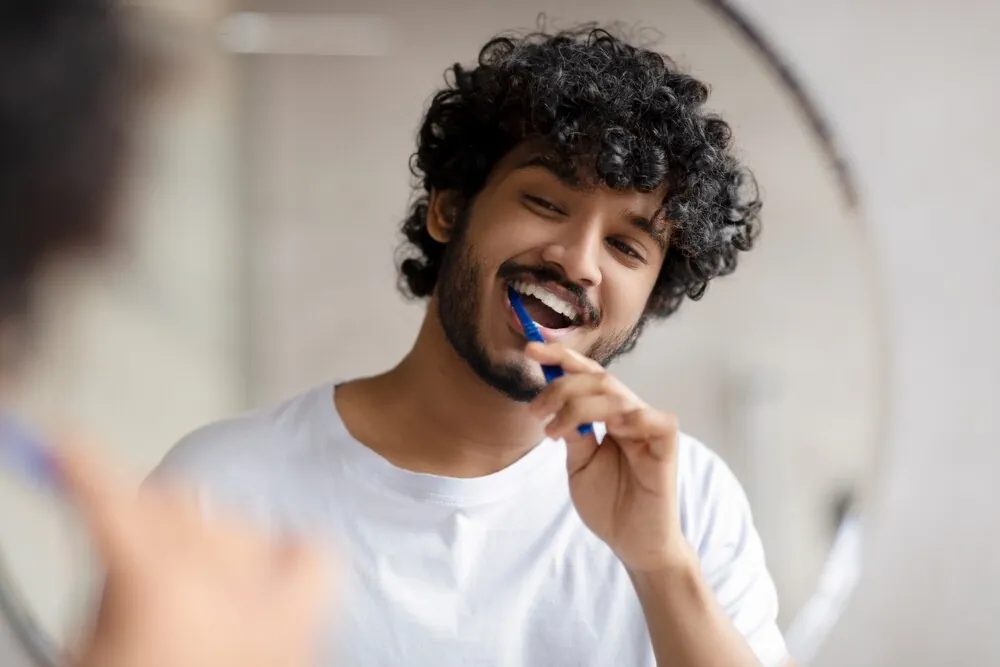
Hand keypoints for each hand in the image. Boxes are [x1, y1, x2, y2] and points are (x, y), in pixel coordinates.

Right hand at [48, 442, 334, 666]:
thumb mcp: (95, 649)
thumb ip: (111, 581)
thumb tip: (120, 531)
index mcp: (161, 591)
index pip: (113, 502)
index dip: (80, 466)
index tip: (60, 443)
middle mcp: (231, 588)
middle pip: (178, 506)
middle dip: (141, 520)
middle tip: (122, 558)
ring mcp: (280, 607)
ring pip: (237, 522)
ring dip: (202, 538)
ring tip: (180, 583)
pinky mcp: (309, 632)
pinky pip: (307, 555)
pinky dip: (279, 552)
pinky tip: (252, 574)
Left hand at [525, 342, 690, 573]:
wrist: (633, 543)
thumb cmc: (610, 503)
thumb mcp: (579, 463)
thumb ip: (573, 432)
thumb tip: (555, 405)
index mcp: (609, 415)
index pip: (588, 374)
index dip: (562, 357)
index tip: (531, 348)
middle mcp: (629, 415)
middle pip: (598, 379)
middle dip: (560, 387)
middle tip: (536, 411)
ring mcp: (648, 430)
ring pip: (616, 395)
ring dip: (578, 407)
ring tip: (555, 433)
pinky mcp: (666, 449)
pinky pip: (656, 420)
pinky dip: (632, 418)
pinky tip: (612, 430)